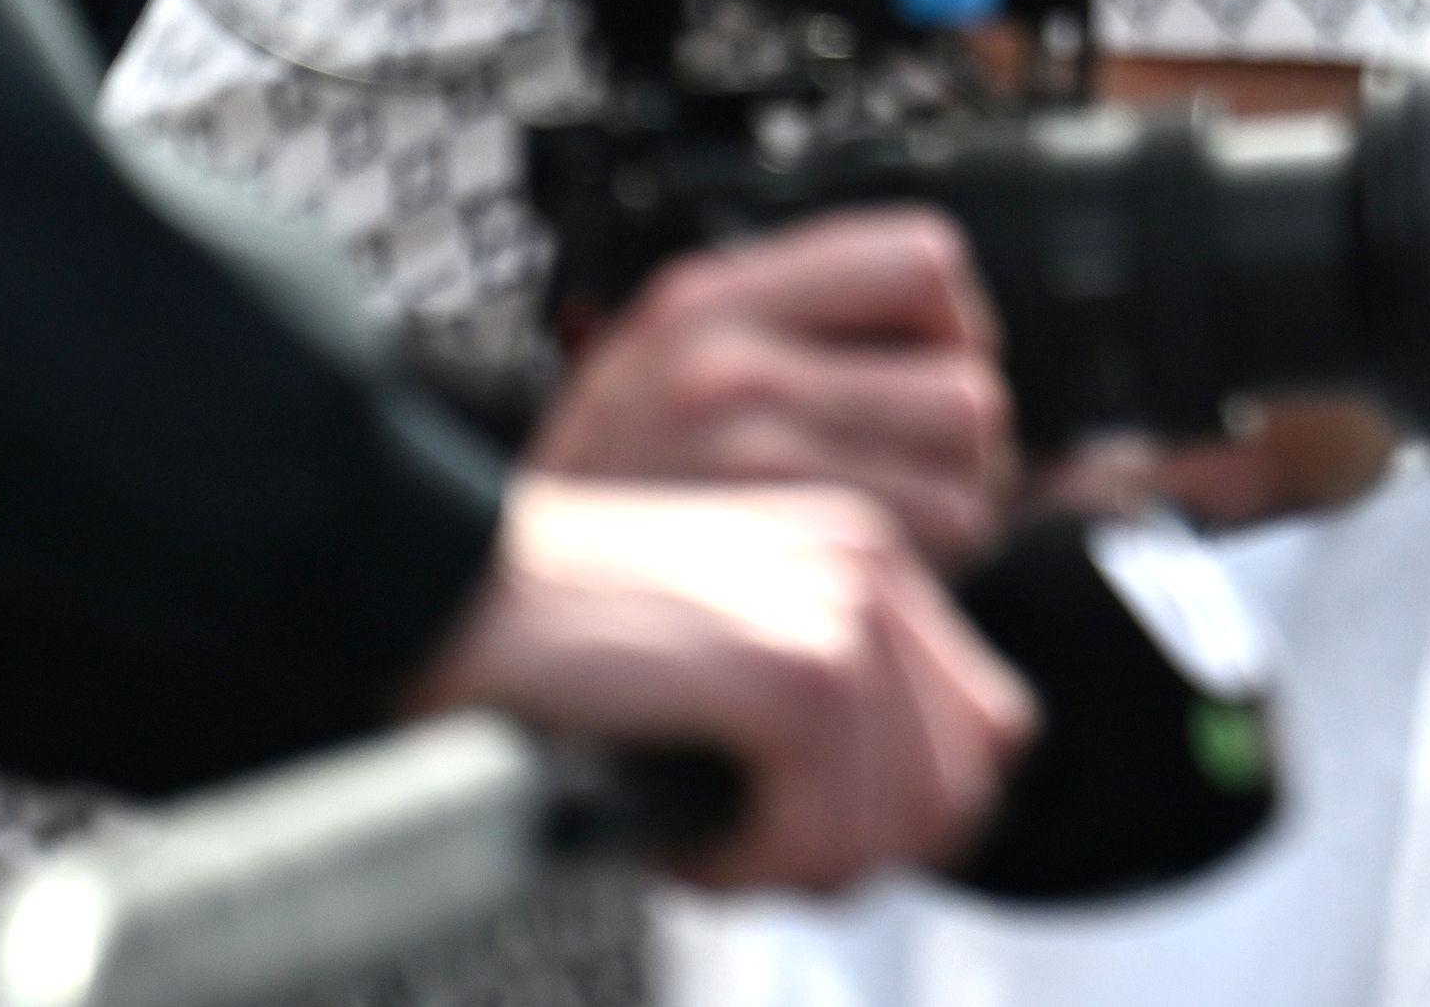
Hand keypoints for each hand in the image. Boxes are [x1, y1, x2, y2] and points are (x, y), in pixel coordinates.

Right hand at [407, 476, 1029, 893]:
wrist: (447, 588)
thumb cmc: (559, 642)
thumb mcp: (724, 651)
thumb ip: (823, 712)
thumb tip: (898, 830)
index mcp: (868, 562)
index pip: (983, 733)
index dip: (898, 817)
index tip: (799, 831)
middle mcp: (873, 571)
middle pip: (957, 791)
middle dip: (853, 856)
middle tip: (743, 850)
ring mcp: (841, 612)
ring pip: (898, 823)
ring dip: (794, 867)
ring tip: (704, 839)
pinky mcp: (794, 666)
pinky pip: (825, 827)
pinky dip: (753, 864)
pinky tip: (685, 831)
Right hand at [530, 210, 1015, 566]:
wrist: (477, 603)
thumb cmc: (591, 497)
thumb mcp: (662, 358)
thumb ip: (786, 326)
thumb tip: (948, 343)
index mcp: (714, 298)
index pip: (923, 259)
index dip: (952, 326)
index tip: (925, 376)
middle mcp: (733, 364)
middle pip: (967, 392)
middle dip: (961, 455)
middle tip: (911, 488)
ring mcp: (750, 460)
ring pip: (965, 486)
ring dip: (949, 528)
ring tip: (880, 547)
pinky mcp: (768, 547)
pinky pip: (925, 559)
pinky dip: (923, 587)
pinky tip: (855, 593)